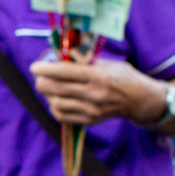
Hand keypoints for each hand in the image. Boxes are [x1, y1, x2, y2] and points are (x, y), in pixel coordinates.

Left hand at [30, 57, 162, 125]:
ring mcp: (92, 110)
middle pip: (57, 90)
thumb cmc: (122, 76)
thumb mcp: (107, 63)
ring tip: (48, 87)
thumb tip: (59, 55)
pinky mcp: (90, 120)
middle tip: (38, 77)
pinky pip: (63, 116)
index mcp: (98, 76)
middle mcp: (94, 94)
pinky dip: (54, 107)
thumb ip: (84, 61)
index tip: (34, 67)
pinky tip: (56, 99)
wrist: (139, 100)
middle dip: (42, 82)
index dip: (46, 69)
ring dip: (47, 95)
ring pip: (56, 104)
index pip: (65, 72)